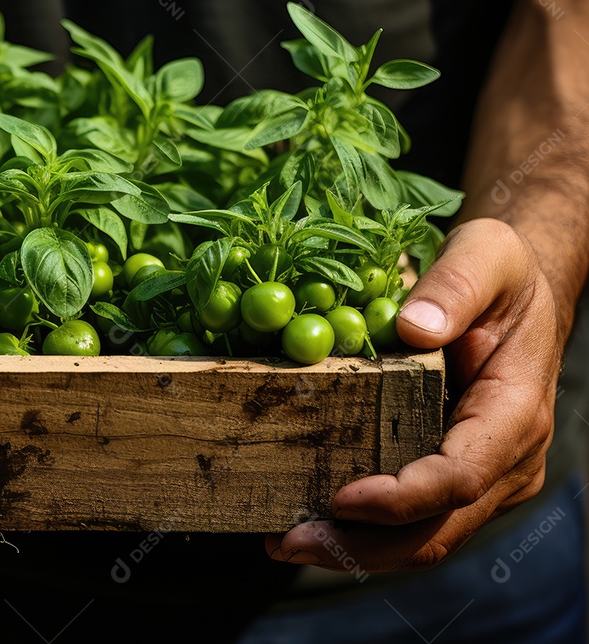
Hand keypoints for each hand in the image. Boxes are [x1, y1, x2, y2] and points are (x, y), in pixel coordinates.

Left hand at [266, 218, 557, 571]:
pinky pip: (414, 519)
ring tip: (287, 541)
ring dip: (355, 548)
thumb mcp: (485, 256)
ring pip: (424, 537)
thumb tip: (414, 330)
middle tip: (290, 541)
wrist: (518, 291)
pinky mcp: (456, 477)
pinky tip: (310, 521)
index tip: (341, 497)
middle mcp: (505, 460)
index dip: (400, 497)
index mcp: (513, 413)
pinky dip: (363, 529)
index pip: (460, 477)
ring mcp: (483, 476)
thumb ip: (454, 287)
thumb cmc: (501, 271)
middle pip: (437, 529)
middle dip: (362, 545)